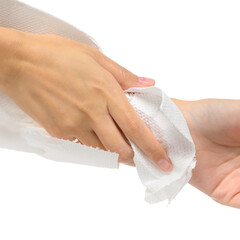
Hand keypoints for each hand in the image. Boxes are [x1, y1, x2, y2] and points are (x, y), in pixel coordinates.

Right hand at [0, 27, 172, 170]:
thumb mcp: (95, 57)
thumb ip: (125, 75)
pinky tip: (96, 133)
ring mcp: (73, 125)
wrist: (16, 62)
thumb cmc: (55, 54)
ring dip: (116, 152)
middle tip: (143, 157)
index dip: (152, 149)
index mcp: (106, 93)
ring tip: (121, 143)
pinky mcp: (58, 132)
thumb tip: (148, 83)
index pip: (136, 129)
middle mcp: (91, 113)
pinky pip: (84, 145)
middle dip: (136, 158)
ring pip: (103, 150)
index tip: (164, 161)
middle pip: (121, 149)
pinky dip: (95, 144)